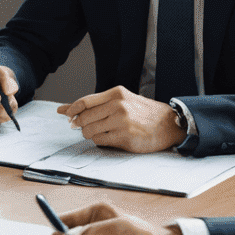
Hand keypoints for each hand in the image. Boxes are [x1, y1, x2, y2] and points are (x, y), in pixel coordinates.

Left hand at [57, 86, 184, 152]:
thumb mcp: (122, 100)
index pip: (85, 102)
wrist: (169, 124)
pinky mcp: (124, 137)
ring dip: (89, 134)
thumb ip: (96, 104)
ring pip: (90, 130)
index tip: (67, 115)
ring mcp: (121, 121)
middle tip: (81, 127)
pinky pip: (100, 140)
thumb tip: (65, 110)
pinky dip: (99, 141)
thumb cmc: (142, 112)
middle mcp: (118, 106)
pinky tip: (107, 138)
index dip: (72, 110)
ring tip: (97, 132)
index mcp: (116, 94)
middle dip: (79, 124)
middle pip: (84, 117)